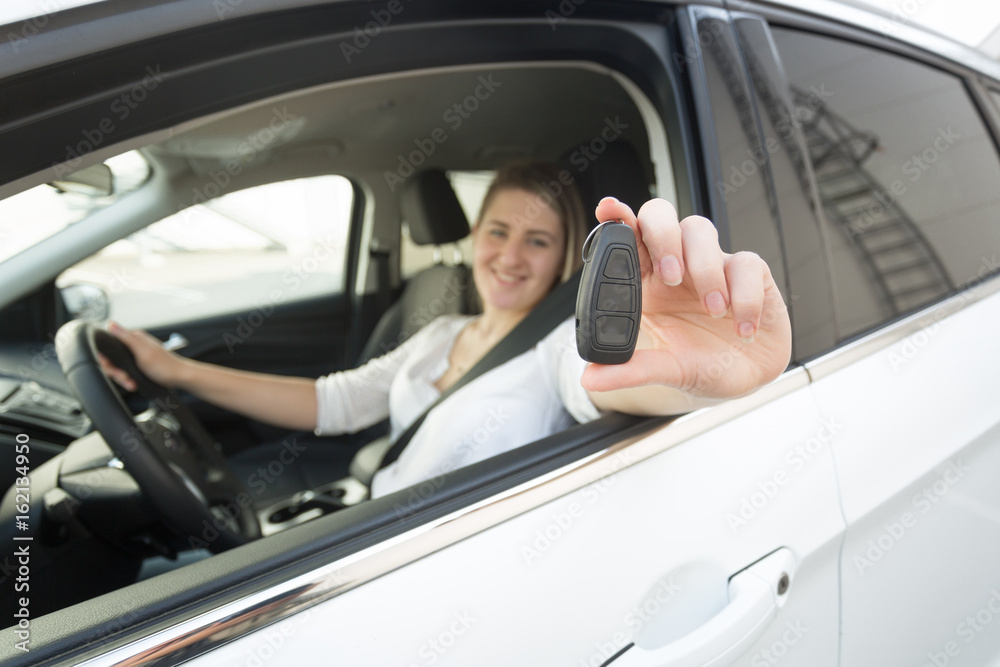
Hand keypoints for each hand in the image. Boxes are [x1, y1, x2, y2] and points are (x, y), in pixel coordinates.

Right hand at [99, 321, 186, 390]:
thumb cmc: (164, 365)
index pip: (108, 346)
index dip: (106, 360)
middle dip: (117, 372)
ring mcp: (135, 355)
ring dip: (123, 378)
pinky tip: (133, 384)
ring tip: (131, 383)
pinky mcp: (138, 364)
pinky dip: (128, 380)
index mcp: (133, 337)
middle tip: (126, 378)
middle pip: (112, 359)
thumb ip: (125, 337)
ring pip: (118, 367)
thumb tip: (110, 323)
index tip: (112, 369)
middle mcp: (133, 344)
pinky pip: (126, 372)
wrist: (179, 377)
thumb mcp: (142, 351)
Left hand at [581, 198, 791, 398]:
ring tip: (713, 311)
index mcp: (647, 282)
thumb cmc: (702, 364)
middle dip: (662, 236)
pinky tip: (743, 328)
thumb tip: (590, 379)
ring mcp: (713, 264)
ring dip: (704, 269)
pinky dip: (744, 296)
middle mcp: (677, 265)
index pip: (628, 239)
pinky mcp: (751, 273)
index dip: (618, 218)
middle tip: (671, 275)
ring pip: (700, 230)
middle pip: (661, 217)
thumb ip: (631, 371)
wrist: (747, 380)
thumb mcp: (666, 370)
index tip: (608, 208)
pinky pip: (746, 263)